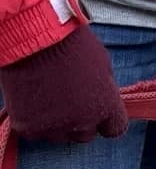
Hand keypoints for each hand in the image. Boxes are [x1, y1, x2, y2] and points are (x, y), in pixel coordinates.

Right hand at [0, 27, 127, 143]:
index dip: (105, 120)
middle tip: (66, 98)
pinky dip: (32, 119)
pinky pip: (34, 131)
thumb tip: (103, 96)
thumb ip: (104, 88)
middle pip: (86, 134)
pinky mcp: (28, 126)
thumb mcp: (101, 62)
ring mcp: (55, 127)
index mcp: (106, 108)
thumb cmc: (68, 41)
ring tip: (46, 94)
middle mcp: (83, 123)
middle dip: (79, 120)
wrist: (30, 34)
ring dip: (55, 121)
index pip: (114, 129)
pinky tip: (31, 98)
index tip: (96, 110)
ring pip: (59, 135)